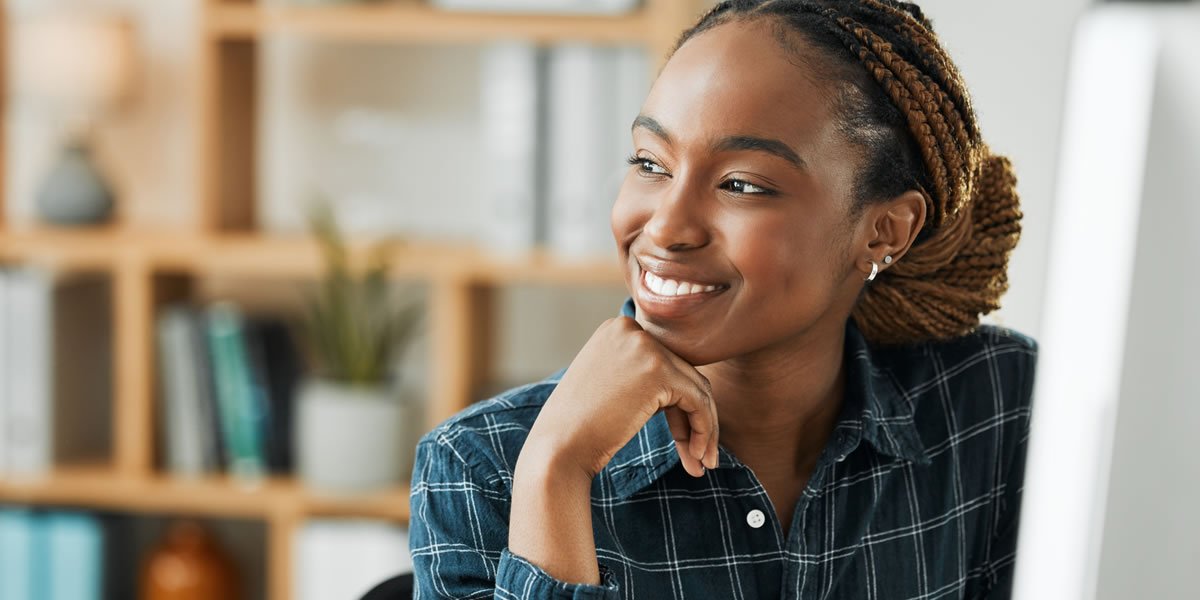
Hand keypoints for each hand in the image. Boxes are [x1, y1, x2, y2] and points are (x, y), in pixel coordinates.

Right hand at [521, 316, 718, 479]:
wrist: (558, 449)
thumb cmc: (577, 428)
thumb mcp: (608, 386)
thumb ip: (640, 375)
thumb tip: (688, 388)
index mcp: (617, 329)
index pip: (665, 363)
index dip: (677, 406)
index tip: (682, 440)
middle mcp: (631, 329)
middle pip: (684, 374)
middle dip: (694, 418)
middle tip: (698, 458)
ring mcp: (645, 346)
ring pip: (698, 387)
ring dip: (705, 428)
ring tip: (703, 463)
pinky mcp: (658, 370)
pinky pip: (699, 401)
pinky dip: (705, 430)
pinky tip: (697, 457)